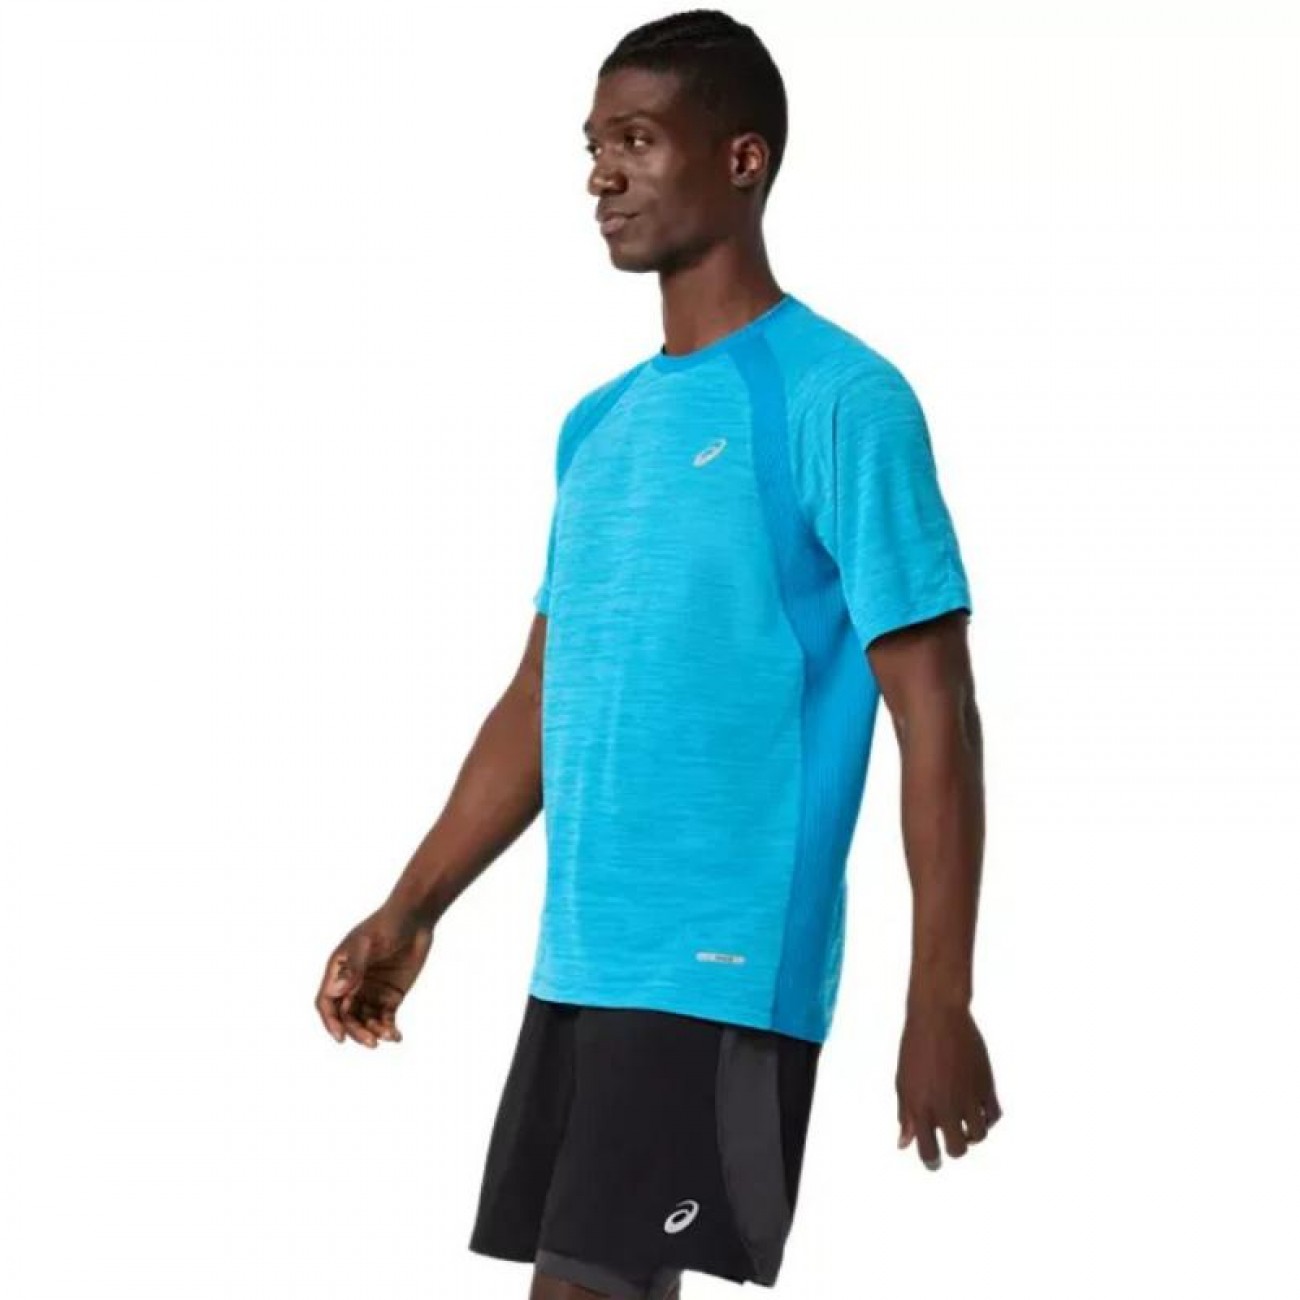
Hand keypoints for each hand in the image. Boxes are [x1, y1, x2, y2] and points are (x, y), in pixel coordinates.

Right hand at [315, 908, 433, 1046]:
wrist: (416, 917)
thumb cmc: (387, 924)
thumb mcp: (368, 943)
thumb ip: (354, 967)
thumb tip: (337, 992)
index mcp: (339, 971)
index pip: (327, 1002)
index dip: (330, 1021)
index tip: (340, 1037)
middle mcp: (352, 984)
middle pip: (347, 1016)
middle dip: (356, 1031)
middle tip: (372, 1042)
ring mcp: (371, 991)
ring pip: (365, 1021)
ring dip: (373, 1032)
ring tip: (388, 1036)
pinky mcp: (390, 995)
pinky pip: (385, 1018)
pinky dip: (388, 1028)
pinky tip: (396, 1036)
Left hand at [895, 1000, 1001, 1169]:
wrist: (938, 1015)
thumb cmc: (915, 1046)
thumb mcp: (903, 1080)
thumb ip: (906, 1114)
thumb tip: (904, 1144)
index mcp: (920, 1106)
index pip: (928, 1151)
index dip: (931, 1160)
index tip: (934, 1159)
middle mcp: (945, 1105)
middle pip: (957, 1150)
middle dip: (954, 1148)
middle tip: (951, 1138)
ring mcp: (968, 1096)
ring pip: (979, 1136)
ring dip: (972, 1134)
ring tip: (964, 1122)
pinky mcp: (986, 1084)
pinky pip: (994, 1115)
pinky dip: (988, 1118)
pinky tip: (978, 1109)